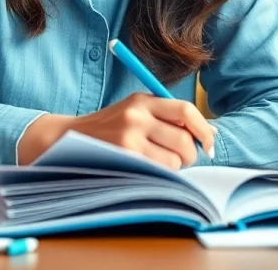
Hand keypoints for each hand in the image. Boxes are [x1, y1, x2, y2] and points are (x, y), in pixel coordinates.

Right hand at [18, 93, 216, 168]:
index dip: (203, 129)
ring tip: (158, 163)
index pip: (186, 111)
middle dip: (190, 154)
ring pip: (174, 161)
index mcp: (143, 100)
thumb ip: (168, 117)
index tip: (210, 143)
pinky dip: (160, 175)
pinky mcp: (123, 159)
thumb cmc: (109, 127)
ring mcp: (129, 139)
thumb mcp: (136, 112)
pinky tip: (149, 170)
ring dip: (174, 168)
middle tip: (181, 158)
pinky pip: (158, 173)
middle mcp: (136, 117)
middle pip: (184, 140)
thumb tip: (209, 132)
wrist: (67, 138)